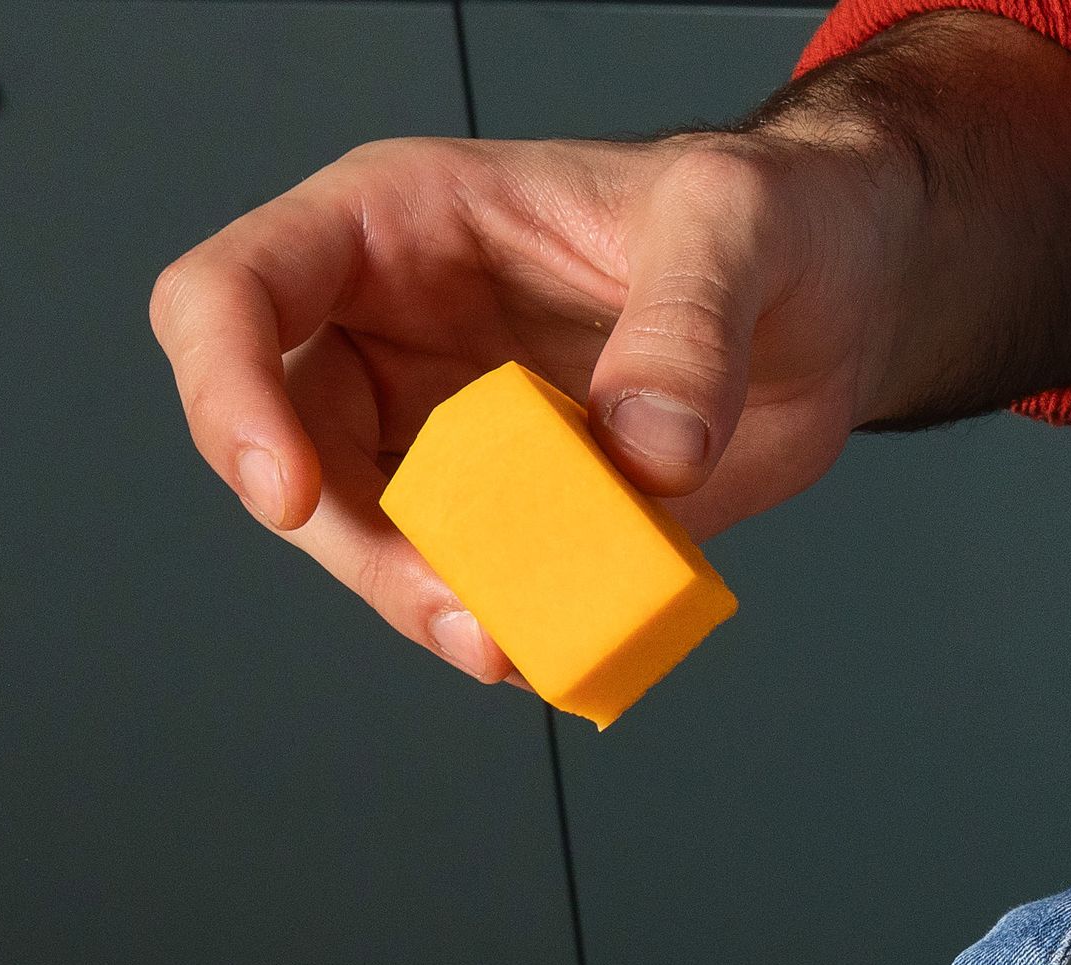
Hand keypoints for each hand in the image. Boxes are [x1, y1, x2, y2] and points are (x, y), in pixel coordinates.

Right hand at [147, 14, 1070, 685]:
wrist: (842, 299)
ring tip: (523, 644)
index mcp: (394, 226)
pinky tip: (567, 641)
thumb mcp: (739, 224)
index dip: (229, 394)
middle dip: (357, 550)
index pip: (234, 296)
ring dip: (427, 605)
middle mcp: (392, 330)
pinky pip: (473, 582)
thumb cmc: (772, 215)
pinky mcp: (515, 514)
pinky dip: (508, 624)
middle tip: (464, 618)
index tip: (288, 495)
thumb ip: (689, 322)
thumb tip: (645, 452)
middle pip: (284, 451)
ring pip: (369, 539)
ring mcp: (445, 431)